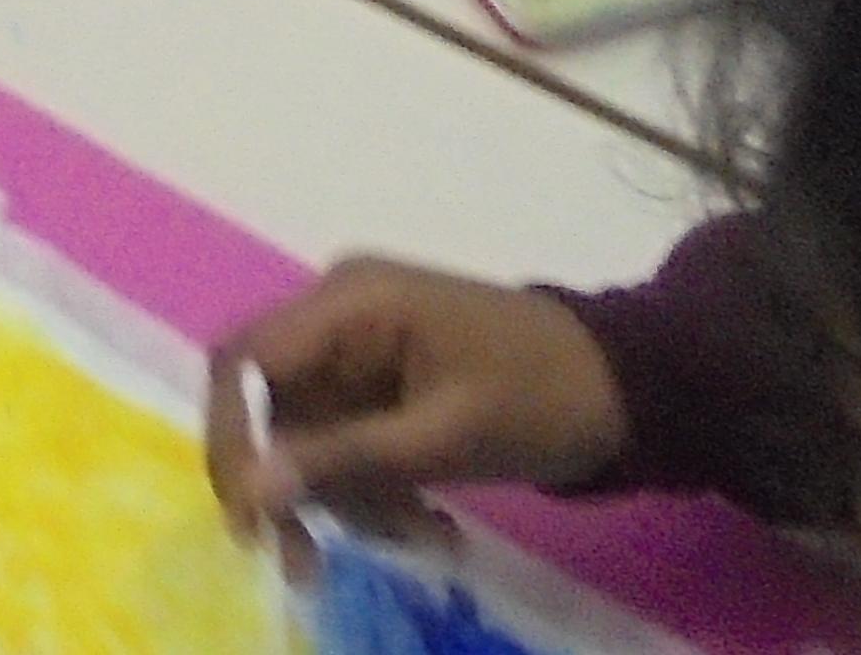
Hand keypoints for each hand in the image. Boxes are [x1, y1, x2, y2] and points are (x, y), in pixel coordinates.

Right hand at [206, 259, 629, 552]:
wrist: (626, 388)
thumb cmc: (540, 399)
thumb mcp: (446, 437)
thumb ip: (345, 459)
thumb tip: (252, 488)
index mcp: (349, 301)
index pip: (247, 362)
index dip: (234, 438)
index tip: (251, 518)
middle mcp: (338, 311)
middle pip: (267, 399)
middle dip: (285, 481)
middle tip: (303, 559)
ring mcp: (360, 344)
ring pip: (306, 431)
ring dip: (343, 496)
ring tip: (419, 537)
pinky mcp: (383, 378)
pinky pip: (346, 438)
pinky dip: (372, 487)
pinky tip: (427, 522)